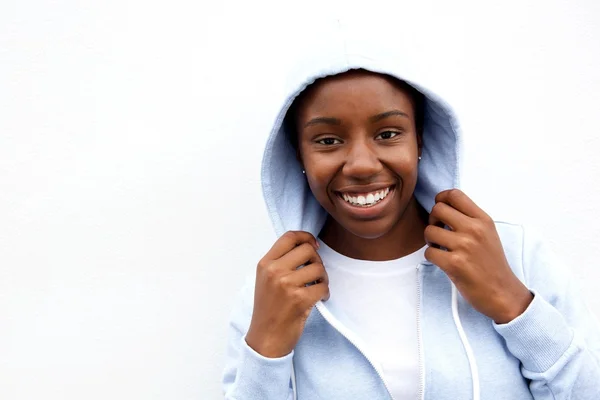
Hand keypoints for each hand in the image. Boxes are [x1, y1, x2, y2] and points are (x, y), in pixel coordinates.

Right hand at [246, 231, 329, 357]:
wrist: (265, 339)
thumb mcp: (266, 280)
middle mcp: (274, 271)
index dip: (306, 237)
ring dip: (323, 279)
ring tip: (316, 289)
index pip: (289, 237)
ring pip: (318, 268)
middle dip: (317, 261)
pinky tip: (319, 300)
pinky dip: (325, 293)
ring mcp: (286, 284)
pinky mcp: (299, 299)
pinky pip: (323, 287)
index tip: (314, 245)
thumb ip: (282, 262)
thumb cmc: (269, 310)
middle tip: (315, 274)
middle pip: (307, 250)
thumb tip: (308, 246)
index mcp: (265, 263)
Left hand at [424, 189, 532, 323]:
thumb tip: (442, 206)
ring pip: (429, 231)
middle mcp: (474, 229)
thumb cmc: (491, 264)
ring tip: (441, 249)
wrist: (503, 293)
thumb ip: (469, 219)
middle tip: (439, 232)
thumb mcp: (488, 234)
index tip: (441, 212)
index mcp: (483, 219)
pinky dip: (432, 257)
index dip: (441, 199)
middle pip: (437, 209)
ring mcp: (464, 246)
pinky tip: (443, 261)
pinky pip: (429, 252)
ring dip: (431, 241)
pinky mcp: (454, 263)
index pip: (455, 194)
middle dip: (433, 220)